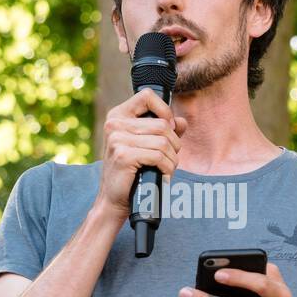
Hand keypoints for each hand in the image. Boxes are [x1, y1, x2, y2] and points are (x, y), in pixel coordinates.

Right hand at [93, 89, 187, 222]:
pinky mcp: (123, 155)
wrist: (114, 200)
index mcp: (118, 115)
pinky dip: (167, 167)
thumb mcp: (147, 146)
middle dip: (174, 144)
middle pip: (162, 124)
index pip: (147, 96)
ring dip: (172, 158)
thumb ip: (165, 131)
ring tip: (165, 168)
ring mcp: (117, 139)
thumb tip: (182, 122)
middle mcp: (114, 123)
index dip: (164, 110)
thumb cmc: (131, 172)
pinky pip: (158, 156)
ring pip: (163, 141)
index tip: (169, 129)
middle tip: (168, 159)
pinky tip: (163, 175)